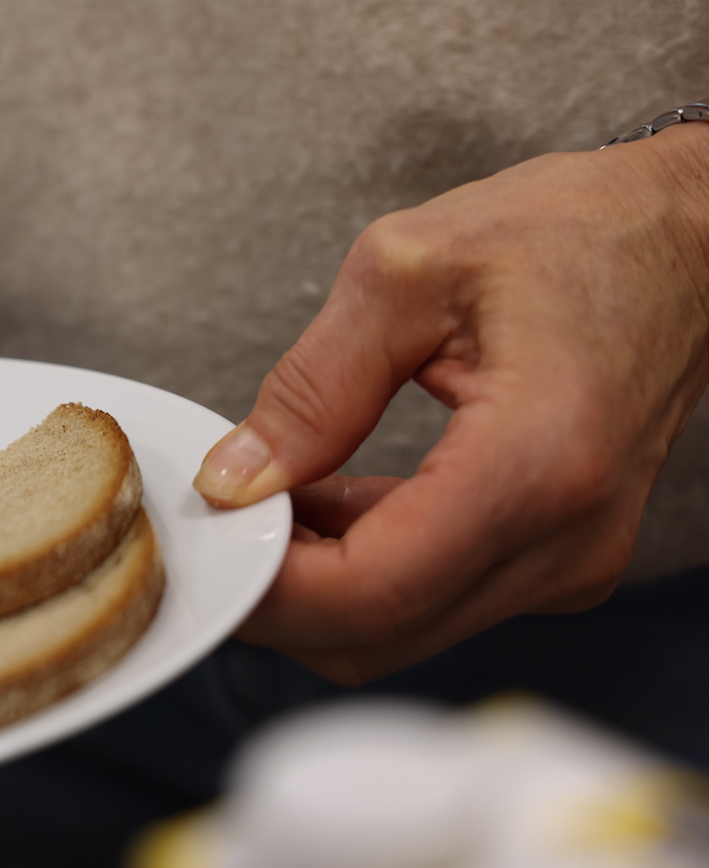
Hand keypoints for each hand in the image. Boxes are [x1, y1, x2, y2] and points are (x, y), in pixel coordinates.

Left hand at [192, 129, 708, 682]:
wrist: (684, 238)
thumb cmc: (572, 233)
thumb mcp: (407, 271)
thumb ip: (313, 386)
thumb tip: (236, 477)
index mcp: (537, 463)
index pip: (371, 591)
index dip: (267, 585)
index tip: (206, 538)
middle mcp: (566, 538)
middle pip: (379, 635)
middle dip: (278, 594)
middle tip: (217, 515)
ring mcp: (571, 560)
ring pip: (402, 630)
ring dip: (317, 580)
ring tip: (267, 490)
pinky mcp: (561, 558)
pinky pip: (437, 597)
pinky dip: (364, 566)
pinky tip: (323, 497)